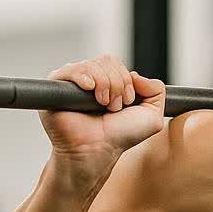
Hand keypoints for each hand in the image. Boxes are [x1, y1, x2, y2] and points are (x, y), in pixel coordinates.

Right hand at [39, 54, 166, 185]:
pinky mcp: (55, 87)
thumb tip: (137, 74)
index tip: (125, 104)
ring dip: (104, 85)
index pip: (115, 62)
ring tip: (101, 106)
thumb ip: (156, 90)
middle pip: (106, 60)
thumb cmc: (119, 136)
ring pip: (92, 65)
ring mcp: (71, 83)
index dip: (125, 81)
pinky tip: (90, 90)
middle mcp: (89, 79)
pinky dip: (84, 77)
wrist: (98, 151)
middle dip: (117, 85)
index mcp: (106, 81)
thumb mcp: (152, 116)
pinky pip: (70, 69)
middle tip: (113, 108)